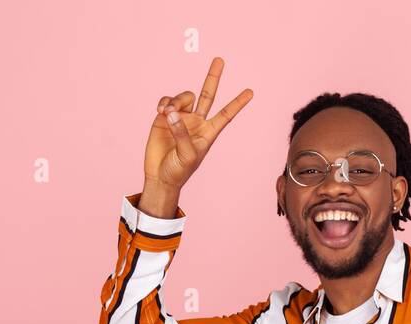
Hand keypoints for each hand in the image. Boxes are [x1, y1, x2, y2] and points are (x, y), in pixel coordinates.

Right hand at [144, 56, 252, 194]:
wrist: (160, 176)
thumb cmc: (179, 171)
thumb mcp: (187, 155)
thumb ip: (182, 133)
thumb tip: (172, 113)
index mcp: (208, 132)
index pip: (226, 114)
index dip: (238, 103)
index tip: (251, 92)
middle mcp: (197, 122)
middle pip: (207, 95)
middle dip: (213, 77)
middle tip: (220, 60)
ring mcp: (181, 118)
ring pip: (184, 97)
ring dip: (176, 101)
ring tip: (166, 112)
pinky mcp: (164, 117)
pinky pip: (167, 101)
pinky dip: (164, 103)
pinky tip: (161, 111)